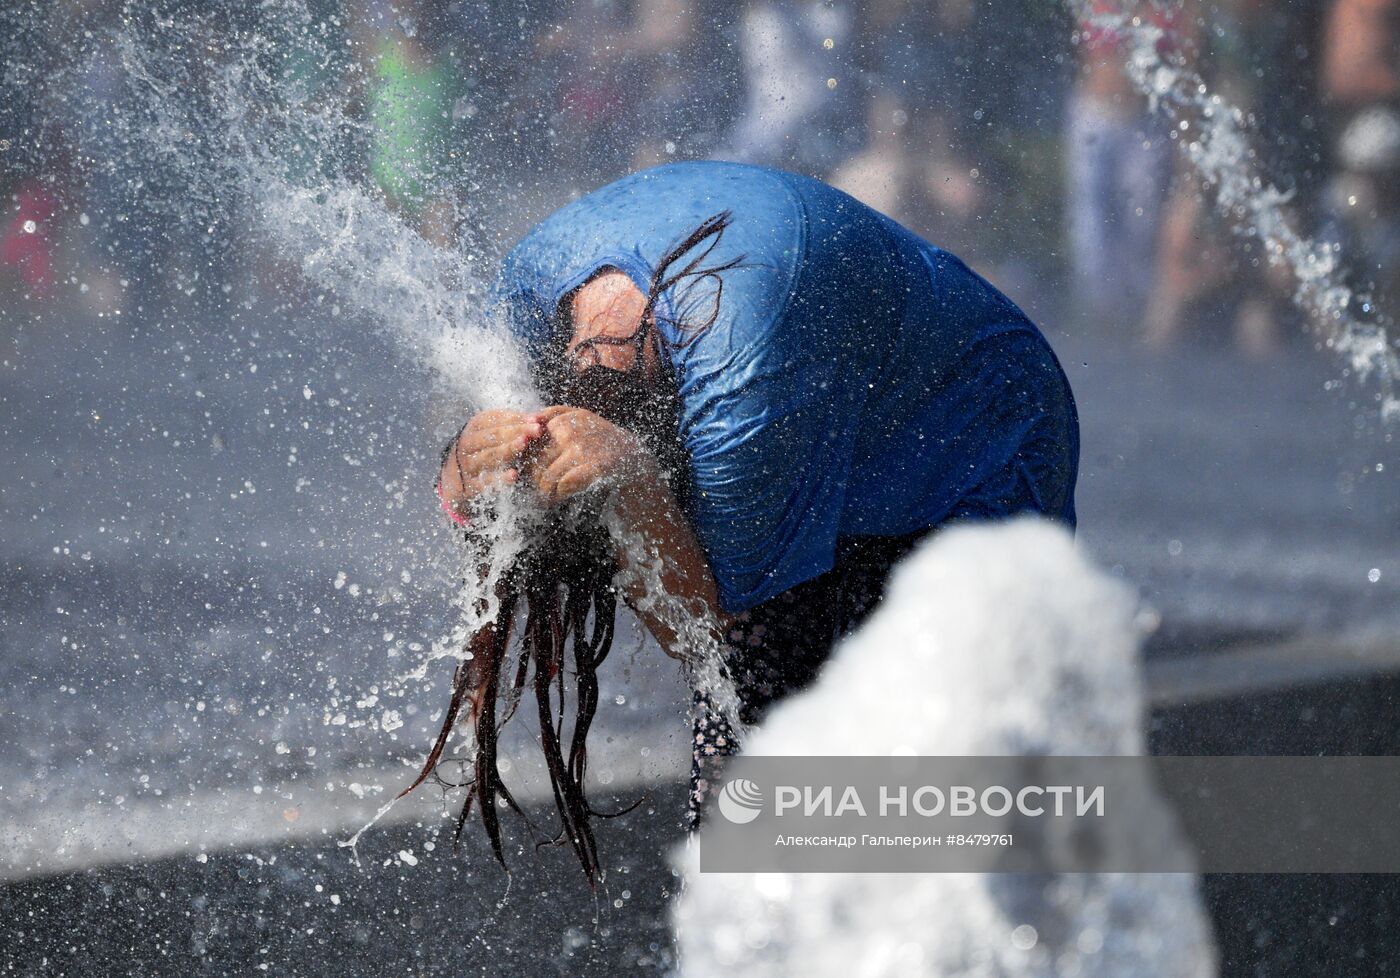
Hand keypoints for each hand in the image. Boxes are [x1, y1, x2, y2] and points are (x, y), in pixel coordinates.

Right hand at [438, 409, 544, 518]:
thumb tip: (540, 417)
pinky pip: (486, 482)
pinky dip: (499, 479)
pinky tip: (514, 475)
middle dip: (516, 431)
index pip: (495, 419)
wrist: (456, 476)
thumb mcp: (494, 432)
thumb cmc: (485, 448)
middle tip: (536, 430)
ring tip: (524, 444)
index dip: (516, 419)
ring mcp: (468, 464)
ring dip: (507, 449)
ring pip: (488, 456)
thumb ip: (516, 424)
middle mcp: (468, 443)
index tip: (537, 420)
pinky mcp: (470, 485)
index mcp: (475, 426)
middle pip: (492, 436)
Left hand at [531, 406, 655, 504]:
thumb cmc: (598, 439)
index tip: (531, 472)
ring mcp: (582, 449)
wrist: (631, 456)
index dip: (527, 462)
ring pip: (547, 477)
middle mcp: (570, 431)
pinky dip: (560, 494)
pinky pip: (564, 486)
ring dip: (545, 492)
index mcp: (563, 419)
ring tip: (546, 498)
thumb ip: (553, 414)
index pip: (529, 445)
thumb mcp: (579, 417)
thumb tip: (529, 418)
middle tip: (538, 490)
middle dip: (534, 480)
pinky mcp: (594, 468)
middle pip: (536, 462)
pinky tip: (561, 496)